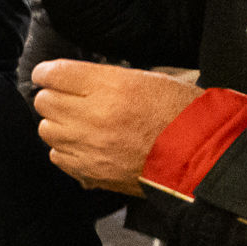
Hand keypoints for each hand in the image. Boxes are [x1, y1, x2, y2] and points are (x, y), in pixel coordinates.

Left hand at [30, 59, 204, 194]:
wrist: (202, 156)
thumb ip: (106, 79)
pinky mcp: (90, 172)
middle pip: (45, 102)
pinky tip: (83, 144)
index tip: (46, 75)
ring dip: (58, 124)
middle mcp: (93, 116)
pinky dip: (65, 149)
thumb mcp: (149, 79)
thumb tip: (75, 80)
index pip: (55, 74)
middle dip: (53, 97)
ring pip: (47, 130)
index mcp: (111, 87)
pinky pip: (57, 157)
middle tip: (66, 98)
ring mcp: (89, 147)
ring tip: (77, 122)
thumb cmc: (183, 114)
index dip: (46, 73)